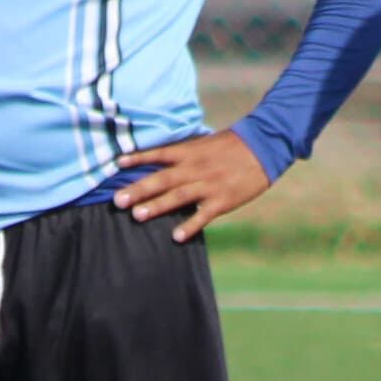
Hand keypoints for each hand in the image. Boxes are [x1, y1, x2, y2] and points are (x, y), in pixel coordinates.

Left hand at [117, 129, 270, 239]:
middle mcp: (195, 168)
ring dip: (157, 206)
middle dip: (139, 189)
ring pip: (178, 197)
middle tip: (118, 200)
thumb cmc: (231, 146)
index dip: (137, 158)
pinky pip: (203, 215)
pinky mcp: (222, 200)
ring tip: (137, 215)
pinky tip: (176, 237)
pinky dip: (190, 226)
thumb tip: (159, 159)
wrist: (263, 147)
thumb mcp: (204, 143)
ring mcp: (208, 185)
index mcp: (189, 152)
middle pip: (162, 179)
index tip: (116, 164)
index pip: (158, 154)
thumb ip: (183, 153)